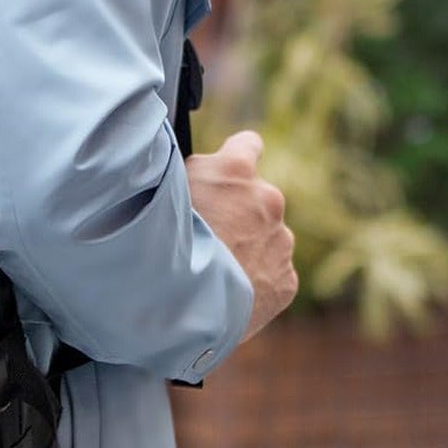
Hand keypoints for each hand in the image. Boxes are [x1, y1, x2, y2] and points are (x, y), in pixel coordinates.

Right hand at [186, 131, 297, 341]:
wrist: (179, 303)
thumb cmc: (161, 238)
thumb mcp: (165, 187)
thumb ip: (194, 174)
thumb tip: (204, 171)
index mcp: (236, 169)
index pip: (247, 143)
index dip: (233, 158)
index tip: (224, 172)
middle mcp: (267, 199)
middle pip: (256, 198)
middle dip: (237, 212)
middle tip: (204, 236)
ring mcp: (281, 241)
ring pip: (266, 238)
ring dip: (246, 247)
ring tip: (211, 270)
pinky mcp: (287, 280)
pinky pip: (271, 273)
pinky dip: (253, 280)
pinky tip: (225, 291)